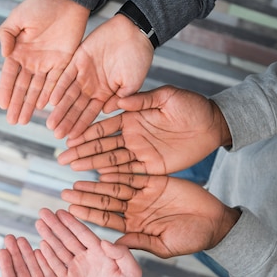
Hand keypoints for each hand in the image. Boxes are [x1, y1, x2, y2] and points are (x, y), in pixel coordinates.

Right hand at [0, 0, 89, 124]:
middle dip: (17, 105)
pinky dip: (50, 94)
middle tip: (13, 121)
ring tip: (25, 120)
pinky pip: (56, 81)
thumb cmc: (39, 5)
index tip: (2, 105)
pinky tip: (43, 106)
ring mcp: (47, 63)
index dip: (6, 91)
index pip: (9, 76)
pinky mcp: (64, 62)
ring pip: (37, 89)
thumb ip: (6, 35)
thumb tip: (4, 54)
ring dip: (30, 105)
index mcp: (18, 51)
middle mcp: (31, 61)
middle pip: (22, 87)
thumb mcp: (17, 18)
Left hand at [0, 235, 83, 276]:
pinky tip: (42, 249)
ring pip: (36, 269)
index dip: (6, 266)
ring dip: (29, 254)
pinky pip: (53, 274)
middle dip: (16, 254)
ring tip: (23, 239)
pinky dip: (48, 262)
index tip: (1, 250)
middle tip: (10, 237)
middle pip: (22, 270)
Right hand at [35, 208, 141, 276]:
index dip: (71, 222)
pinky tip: (40, 246)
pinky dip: (48, 257)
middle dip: (55, 225)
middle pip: (67, 238)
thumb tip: (105, 242)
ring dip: (49, 237)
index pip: (83, 233)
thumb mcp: (132, 272)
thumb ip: (122, 255)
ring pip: (59, 249)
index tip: (60, 211)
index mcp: (101, 252)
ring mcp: (77, 269)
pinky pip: (57, 267)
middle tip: (43, 212)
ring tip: (38, 224)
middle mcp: (86, 257)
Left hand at [47, 14, 153, 138]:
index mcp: (105, 94)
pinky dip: (59, 87)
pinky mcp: (77, 59)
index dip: (81, 126)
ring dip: (59, 109)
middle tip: (56, 134)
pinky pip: (65, 75)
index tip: (73, 139)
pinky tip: (52, 100)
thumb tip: (107, 112)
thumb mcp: (134, 82)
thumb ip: (122, 98)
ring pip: (68, 94)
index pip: (90, 114)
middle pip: (76, 107)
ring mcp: (83, 74)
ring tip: (50, 123)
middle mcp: (91, 87)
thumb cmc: (139, 57)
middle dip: (66, 121)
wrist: (134, 31)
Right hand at [58, 85, 230, 173]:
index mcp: (132, 118)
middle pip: (102, 146)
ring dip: (92, 165)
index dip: (86, 134)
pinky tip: (97, 179)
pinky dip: (113, 176)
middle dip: (82, 152)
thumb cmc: (192, 105)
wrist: (214, 124)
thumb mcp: (167, 97)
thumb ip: (143, 100)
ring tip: (73, 169)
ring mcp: (141, 153)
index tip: (69, 139)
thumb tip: (118, 102)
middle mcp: (132, 136)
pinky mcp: (152, 167)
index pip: (104, 127)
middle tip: (62, 159)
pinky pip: (130, 173)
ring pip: (111, 161)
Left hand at [61, 175, 240, 257]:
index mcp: (133, 226)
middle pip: (104, 201)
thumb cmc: (192, 239)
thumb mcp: (164, 245)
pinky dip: (118, 171)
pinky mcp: (155, 180)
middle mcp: (134, 209)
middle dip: (85, 197)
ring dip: (96, 182)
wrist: (216, 223)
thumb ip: (139, 243)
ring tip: (78, 178)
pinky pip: (133, 174)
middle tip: (65, 192)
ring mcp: (143, 194)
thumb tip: (112, 245)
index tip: (70, 210)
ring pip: (114, 186)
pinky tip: (101, 167)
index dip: (87, 214)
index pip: (105, 219)